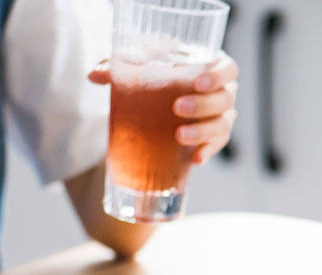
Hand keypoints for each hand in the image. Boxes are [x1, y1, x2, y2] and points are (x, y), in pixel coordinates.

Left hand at [88, 54, 238, 164]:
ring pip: (223, 125)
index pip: (227, 69)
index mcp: (211, 67)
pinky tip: (194, 159)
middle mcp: (223, 92)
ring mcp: (221, 117)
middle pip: (225, 99)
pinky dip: (207, 151)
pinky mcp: (213, 139)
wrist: (159, 108)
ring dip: (203, 131)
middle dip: (203, 105)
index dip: (217, 76)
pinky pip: (216, 146)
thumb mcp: (141, 70)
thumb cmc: (157, 79)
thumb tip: (94, 74)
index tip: (197, 83)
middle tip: (177, 109)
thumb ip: (119, 68)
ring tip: (179, 136)